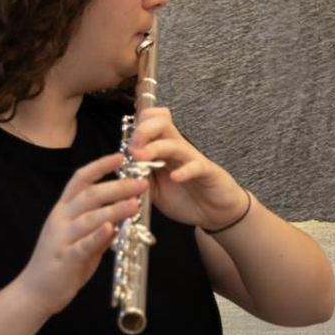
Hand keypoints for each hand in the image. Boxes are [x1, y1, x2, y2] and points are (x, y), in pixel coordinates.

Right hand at [14, 153, 144, 316]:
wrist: (36, 290)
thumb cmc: (61, 261)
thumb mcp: (80, 237)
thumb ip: (99, 224)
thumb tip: (123, 211)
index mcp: (63, 210)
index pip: (80, 179)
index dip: (100, 166)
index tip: (121, 157)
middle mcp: (60, 219)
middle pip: (90, 195)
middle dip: (118, 187)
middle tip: (141, 184)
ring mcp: (61, 238)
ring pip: (89, 218)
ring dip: (114, 209)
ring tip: (135, 204)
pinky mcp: (65, 258)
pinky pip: (83, 245)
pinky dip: (98, 236)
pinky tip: (111, 228)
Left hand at [127, 106, 248, 230]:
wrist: (215, 212)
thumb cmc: (184, 197)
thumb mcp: (154, 190)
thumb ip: (139, 178)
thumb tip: (120, 169)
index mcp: (162, 149)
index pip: (150, 122)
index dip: (136, 128)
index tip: (126, 147)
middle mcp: (176, 149)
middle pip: (160, 123)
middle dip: (142, 131)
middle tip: (132, 150)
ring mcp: (191, 159)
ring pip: (173, 143)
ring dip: (155, 148)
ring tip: (141, 158)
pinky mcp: (206, 172)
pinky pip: (195, 166)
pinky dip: (184, 171)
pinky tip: (175, 178)